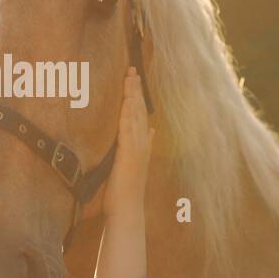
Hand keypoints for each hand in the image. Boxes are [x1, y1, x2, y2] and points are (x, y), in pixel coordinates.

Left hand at [102, 67, 153, 217]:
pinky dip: (128, 114)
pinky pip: (128, 129)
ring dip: (132, 95)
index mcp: (142, 143)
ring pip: (135, 115)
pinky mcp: (129, 154)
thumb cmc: (126, 188)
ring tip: (129, 77)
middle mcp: (142, 143)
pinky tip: (127, 101)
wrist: (128, 209)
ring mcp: (137, 148)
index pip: (140, 113)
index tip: (133, 77)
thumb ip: (144, 145)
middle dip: (135, 88)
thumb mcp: (134, 162)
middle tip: (131, 68)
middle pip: (139, 110)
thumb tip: (152, 131)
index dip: (137, 94)